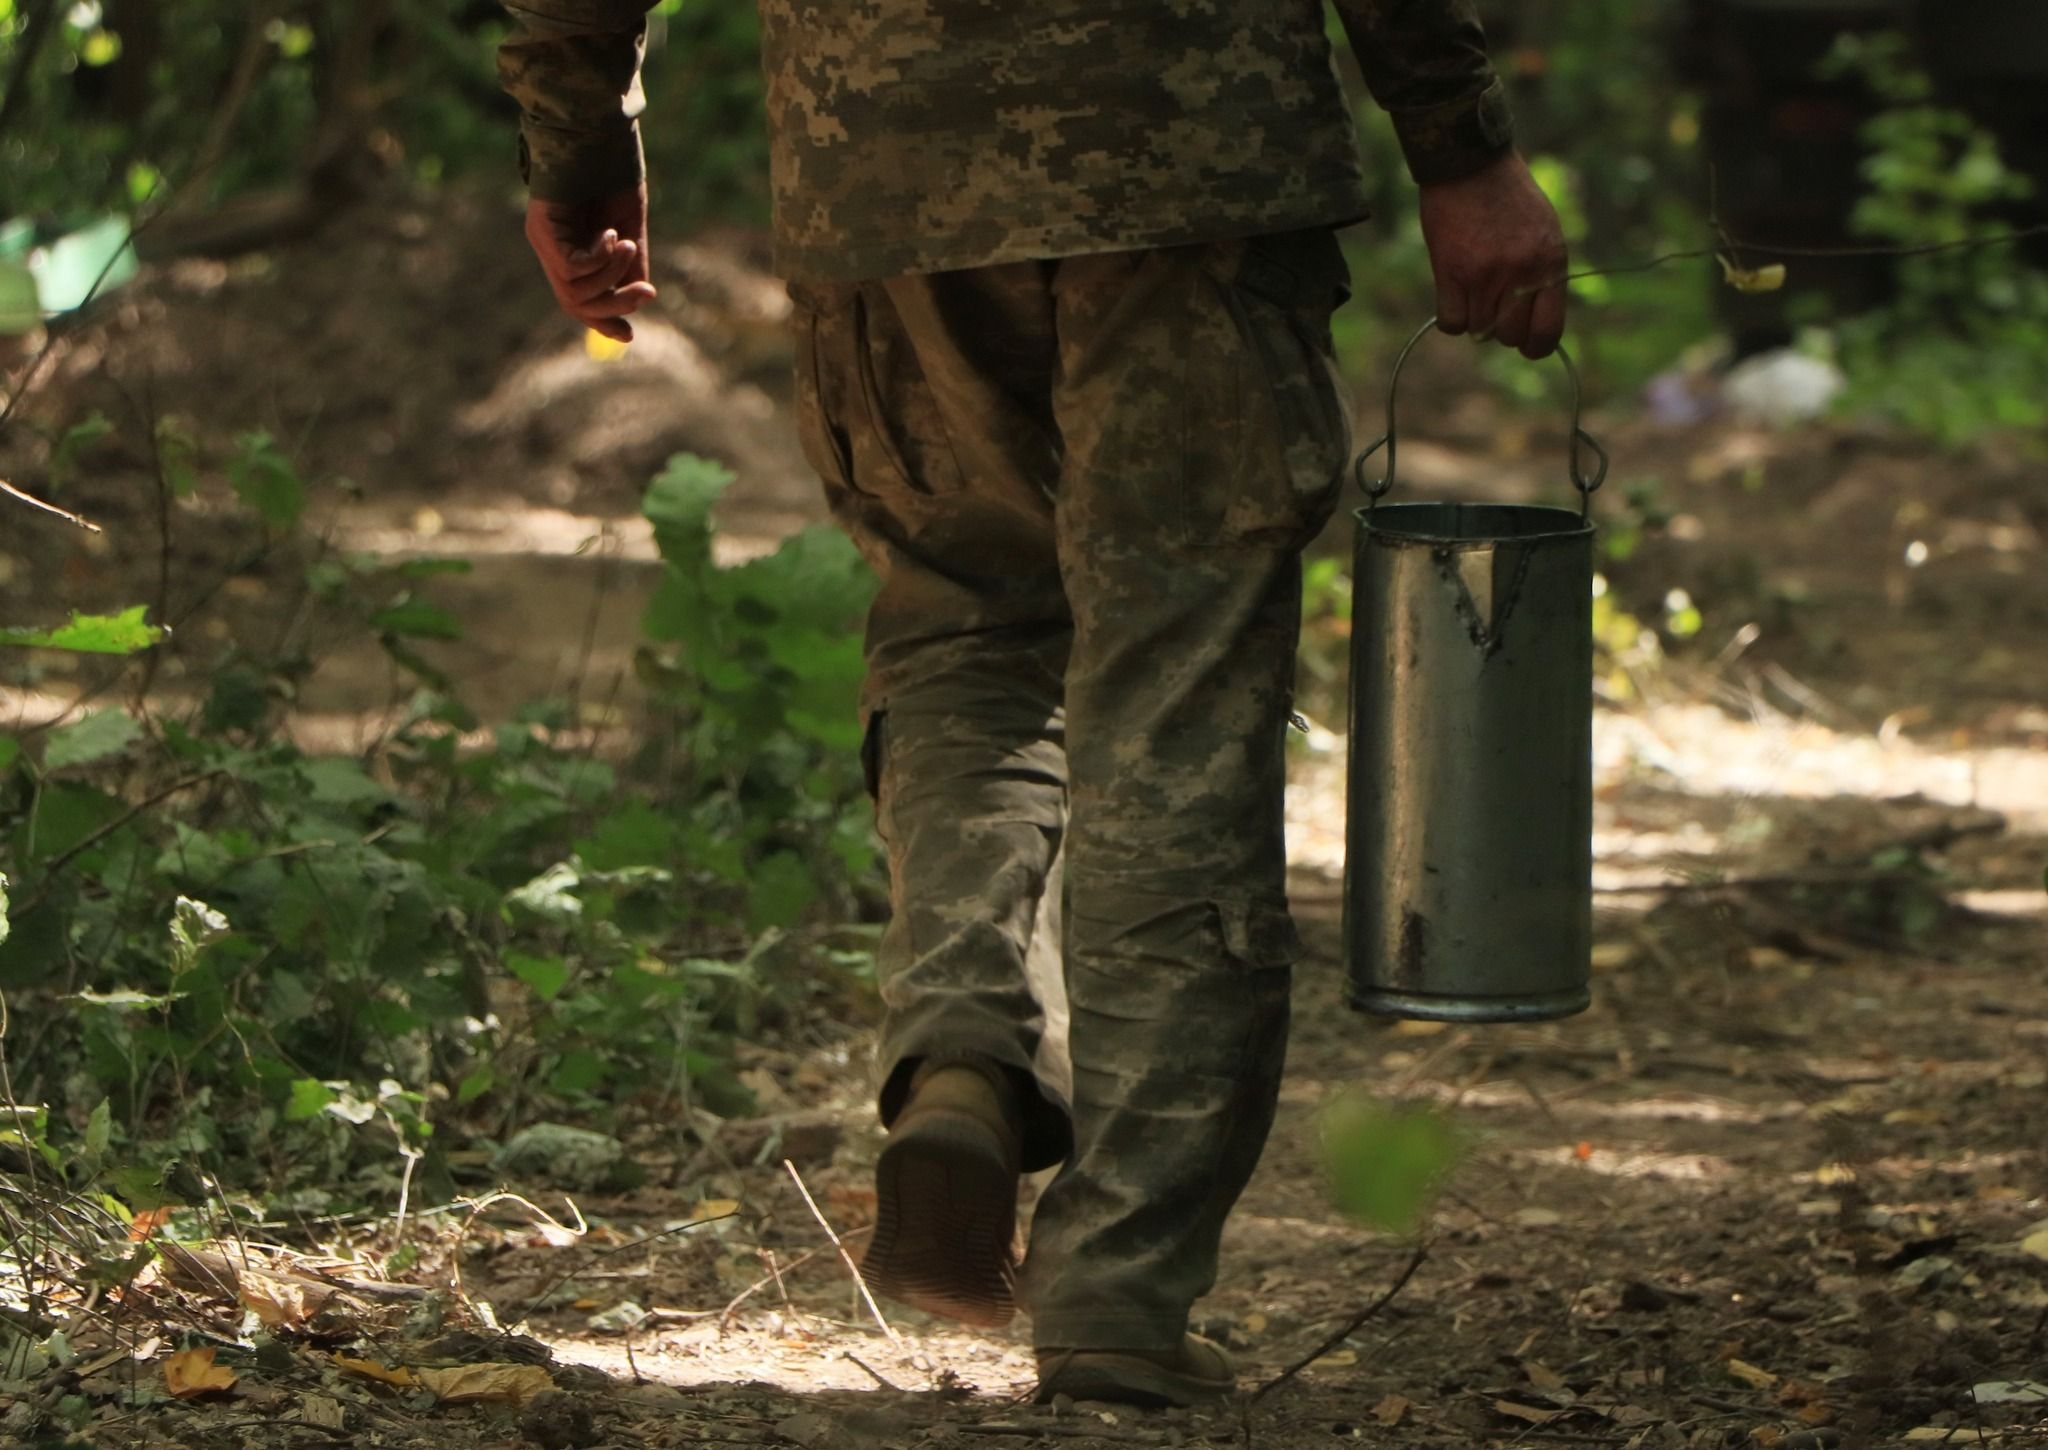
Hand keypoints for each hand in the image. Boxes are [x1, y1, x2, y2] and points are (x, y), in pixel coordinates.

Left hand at [522, 183, 657, 342]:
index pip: (581, 300)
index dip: (603, 321)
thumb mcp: (628, 227)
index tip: (630, 334)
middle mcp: (554, 250)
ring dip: (610, 275)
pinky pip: (569, 267)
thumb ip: (629, 263)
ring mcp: (544, 240)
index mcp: (574, 251)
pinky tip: (610, 234)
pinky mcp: (539, 228)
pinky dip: (597, 259)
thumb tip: (640, 297)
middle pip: (575, 304)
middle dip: (614, 305)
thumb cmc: (612, 173)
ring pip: (573, 290)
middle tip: (648, 292)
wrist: (597, 131)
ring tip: (627, 244)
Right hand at [1417, 153, 1568, 358]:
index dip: (1534, 345)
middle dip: (1500, 329)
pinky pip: (1450, 322)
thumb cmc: (1509, 197)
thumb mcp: (1544, 232)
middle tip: (1492, 305)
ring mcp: (1486, 276)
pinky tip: (1452, 295)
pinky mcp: (1452, 273)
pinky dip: (1450, 316)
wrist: (1472, 164)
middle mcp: (1522, 275)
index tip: (1524, 341)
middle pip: (1509, 336)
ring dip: (1474, 318)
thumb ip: (1543, 276)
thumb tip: (1532, 320)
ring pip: (1478, 330)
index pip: (1547, 332)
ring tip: (1471, 290)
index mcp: (1551, 264)